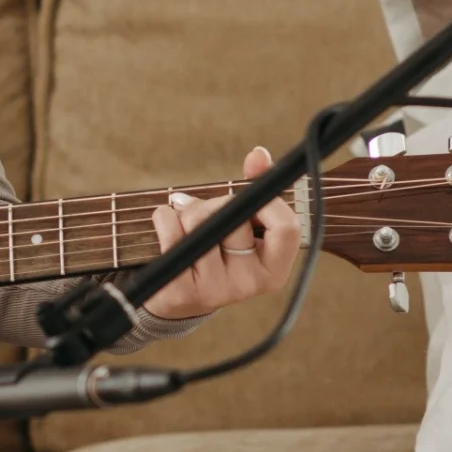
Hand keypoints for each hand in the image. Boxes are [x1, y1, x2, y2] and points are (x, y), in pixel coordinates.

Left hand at [143, 147, 300, 320]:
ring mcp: (216, 289)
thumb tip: (259, 154)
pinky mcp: (181, 288)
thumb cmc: (216, 252)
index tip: (249, 195)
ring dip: (186, 210)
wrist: (179, 297)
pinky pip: (170, 230)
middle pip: (235, 217)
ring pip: (199, 221)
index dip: (268, 201)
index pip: (287, 227)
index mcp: (274, 269)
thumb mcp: (242, 226)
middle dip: (215, 202)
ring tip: (185, 223)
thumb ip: (255, 191)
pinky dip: (164, 218)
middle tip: (205, 210)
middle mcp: (250, 283)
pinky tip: (168, 230)